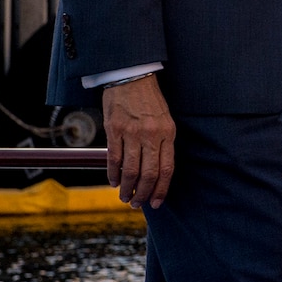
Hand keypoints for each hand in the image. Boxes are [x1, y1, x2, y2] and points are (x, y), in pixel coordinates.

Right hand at [102, 75, 175, 208]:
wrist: (131, 77)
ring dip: (128, 188)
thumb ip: (162, 143)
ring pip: (130, 170)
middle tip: (137, 204)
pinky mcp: (114, 130)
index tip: (157, 202)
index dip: (161, 188)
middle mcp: (151, 134)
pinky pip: (114, 158)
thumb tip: (157, 172)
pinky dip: (113, 174)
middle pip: (149, 173)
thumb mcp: (165, 120)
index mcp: (168, 133)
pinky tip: (114, 182)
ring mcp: (132, 133)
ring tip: (125, 197)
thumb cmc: (149, 101)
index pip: (167, 168)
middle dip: (143, 194)